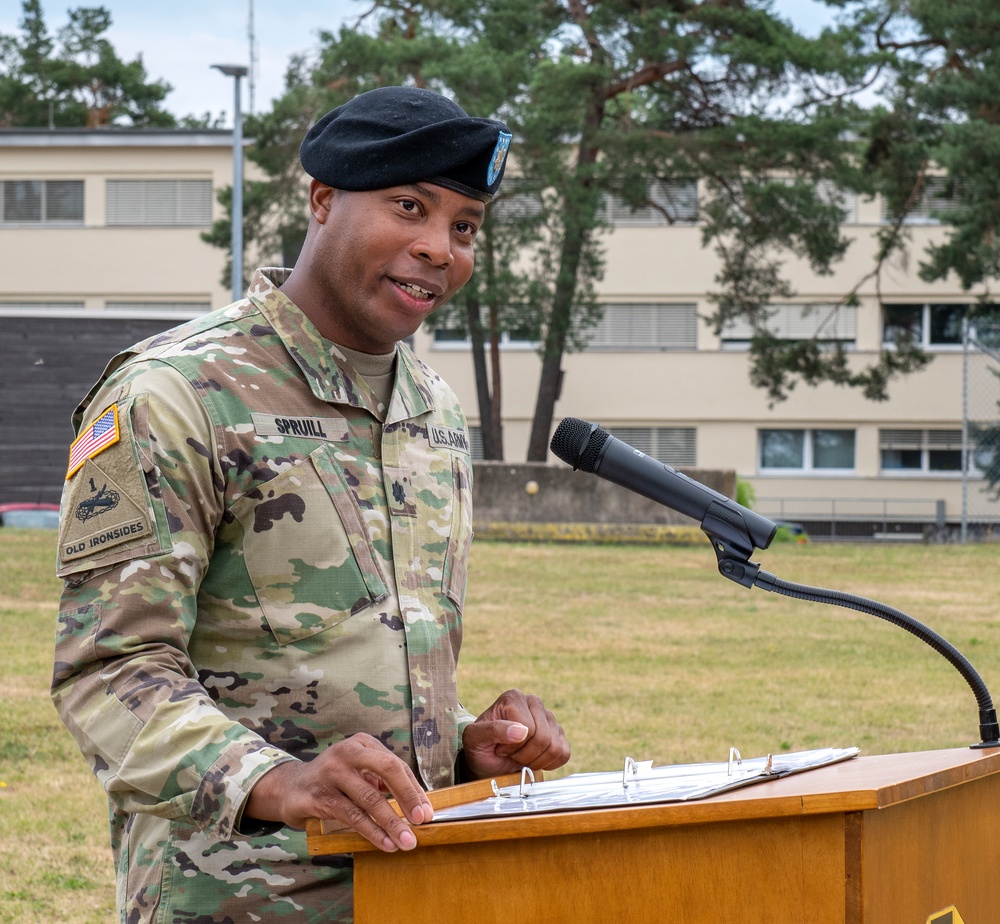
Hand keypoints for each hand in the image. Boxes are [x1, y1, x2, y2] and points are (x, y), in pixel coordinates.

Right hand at [243, 734, 432, 851]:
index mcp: (362, 743)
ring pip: (369, 798)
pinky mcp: (318, 795)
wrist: (289, 789)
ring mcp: (331, 772)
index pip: (396, 765)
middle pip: (388, 769)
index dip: (414, 790)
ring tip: (406, 841)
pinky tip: (384, 843)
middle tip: (421, 821)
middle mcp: (348, 752)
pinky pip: (351, 815)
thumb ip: (382, 782)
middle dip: (408, 796)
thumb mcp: (358, 773)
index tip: (427, 813)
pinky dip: (371, 831)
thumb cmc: (333, 782)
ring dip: (391, 822)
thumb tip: (417, 804)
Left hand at [461, 688, 569, 779]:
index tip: (499, 747)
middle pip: (543, 737)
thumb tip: (521, 731)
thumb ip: (493, 730)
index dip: (512, 745)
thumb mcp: (474, 739)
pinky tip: (533, 760)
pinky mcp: (559, 733)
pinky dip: (548, 764)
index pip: (528, 727)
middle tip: (510, 755)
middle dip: (524, 756)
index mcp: (513, 698)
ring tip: (520, 757)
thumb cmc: (480, 747)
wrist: (488, 761)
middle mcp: (533, 702)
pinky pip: (564, 753)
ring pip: (554, 747)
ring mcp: (549, 717)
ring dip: (535, 761)